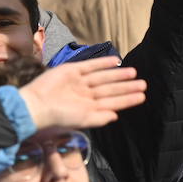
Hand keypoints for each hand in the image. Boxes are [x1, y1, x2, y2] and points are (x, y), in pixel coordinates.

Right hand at [18, 57, 146, 130]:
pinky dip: (103, 63)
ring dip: (118, 75)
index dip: (127, 99)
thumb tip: (116, 116)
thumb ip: (100, 118)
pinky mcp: (72, 71)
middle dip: (126, 87)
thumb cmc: (59, 116)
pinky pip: (91, 65)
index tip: (142, 96)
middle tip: (144, 83)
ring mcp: (79, 82)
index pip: (112, 102)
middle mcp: (86, 94)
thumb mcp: (82, 120)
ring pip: (103, 77)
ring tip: (134, 73)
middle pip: (110, 89)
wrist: (38, 104)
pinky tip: (116, 61)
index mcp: (89, 107)